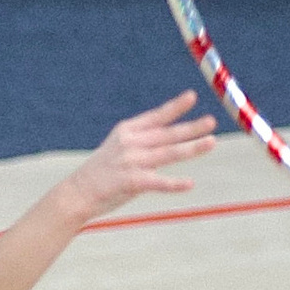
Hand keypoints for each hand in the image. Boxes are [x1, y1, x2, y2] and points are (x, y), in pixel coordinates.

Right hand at [65, 93, 217, 216]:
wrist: (78, 192)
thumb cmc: (101, 171)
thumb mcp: (117, 146)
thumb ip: (140, 139)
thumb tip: (167, 133)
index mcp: (127, 131)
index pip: (156, 117)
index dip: (175, 107)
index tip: (192, 96)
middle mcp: (130, 143)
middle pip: (167, 134)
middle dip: (191, 127)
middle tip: (211, 121)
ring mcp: (131, 162)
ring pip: (168, 154)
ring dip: (192, 148)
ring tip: (211, 142)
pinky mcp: (131, 182)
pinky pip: (158, 183)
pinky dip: (174, 184)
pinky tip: (189, 184)